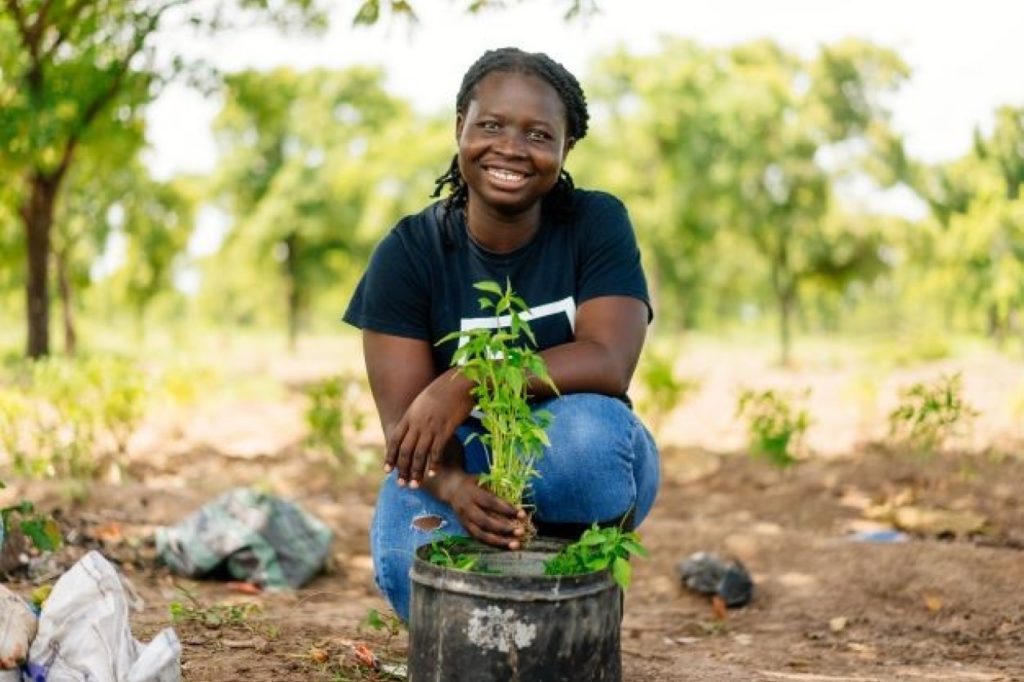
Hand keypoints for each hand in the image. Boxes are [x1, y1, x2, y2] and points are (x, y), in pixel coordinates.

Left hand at [386, 369, 472, 487]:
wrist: (460, 381)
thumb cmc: (445, 388)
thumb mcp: (424, 399)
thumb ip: (418, 413)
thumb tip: (416, 424)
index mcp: (410, 415)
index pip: (395, 440)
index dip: (390, 456)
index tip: (387, 470)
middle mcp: (417, 422)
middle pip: (405, 450)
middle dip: (402, 469)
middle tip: (401, 484)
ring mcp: (430, 426)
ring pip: (419, 454)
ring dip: (416, 471)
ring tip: (415, 485)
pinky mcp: (445, 429)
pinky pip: (436, 451)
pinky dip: (433, 464)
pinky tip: (433, 474)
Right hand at [445, 473, 525, 548]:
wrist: (451, 488)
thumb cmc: (474, 483)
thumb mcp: (483, 480)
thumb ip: (497, 491)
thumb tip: (518, 504)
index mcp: (472, 493)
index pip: (491, 503)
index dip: (507, 509)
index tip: (522, 514)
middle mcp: (466, 508)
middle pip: (485, 522)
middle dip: (504, 529)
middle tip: (521, 532)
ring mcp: (464, 521)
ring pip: (481, 535)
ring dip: (500, 542)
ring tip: (517, 545)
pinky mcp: (465, 529)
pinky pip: (480, 540)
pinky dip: (494, 544)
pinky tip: (507, 546)